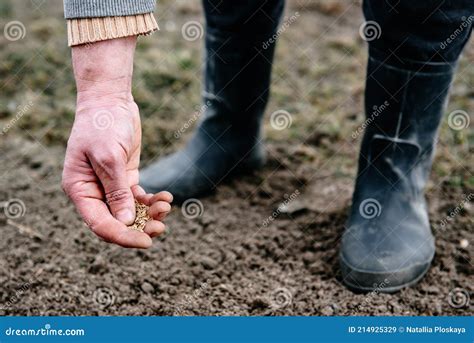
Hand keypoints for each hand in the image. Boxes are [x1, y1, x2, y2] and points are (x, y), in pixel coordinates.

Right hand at [62, 37, 170, 247]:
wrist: (109, 100)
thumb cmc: (103, 125)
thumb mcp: (109, 157)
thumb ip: (116, 191)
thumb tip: (126, 223)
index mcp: (80, 189)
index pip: (99, 223)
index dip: (122, 236)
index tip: (146, 242)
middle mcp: (93, 191)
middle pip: (116, 222)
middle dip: (140, 228)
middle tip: (162, 227)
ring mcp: (110, 186)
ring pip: (130, 212)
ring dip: (150, 214)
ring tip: (166, 205)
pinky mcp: (125, 178)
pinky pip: (138, 198)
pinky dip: (152, 200)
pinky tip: (166, 197)